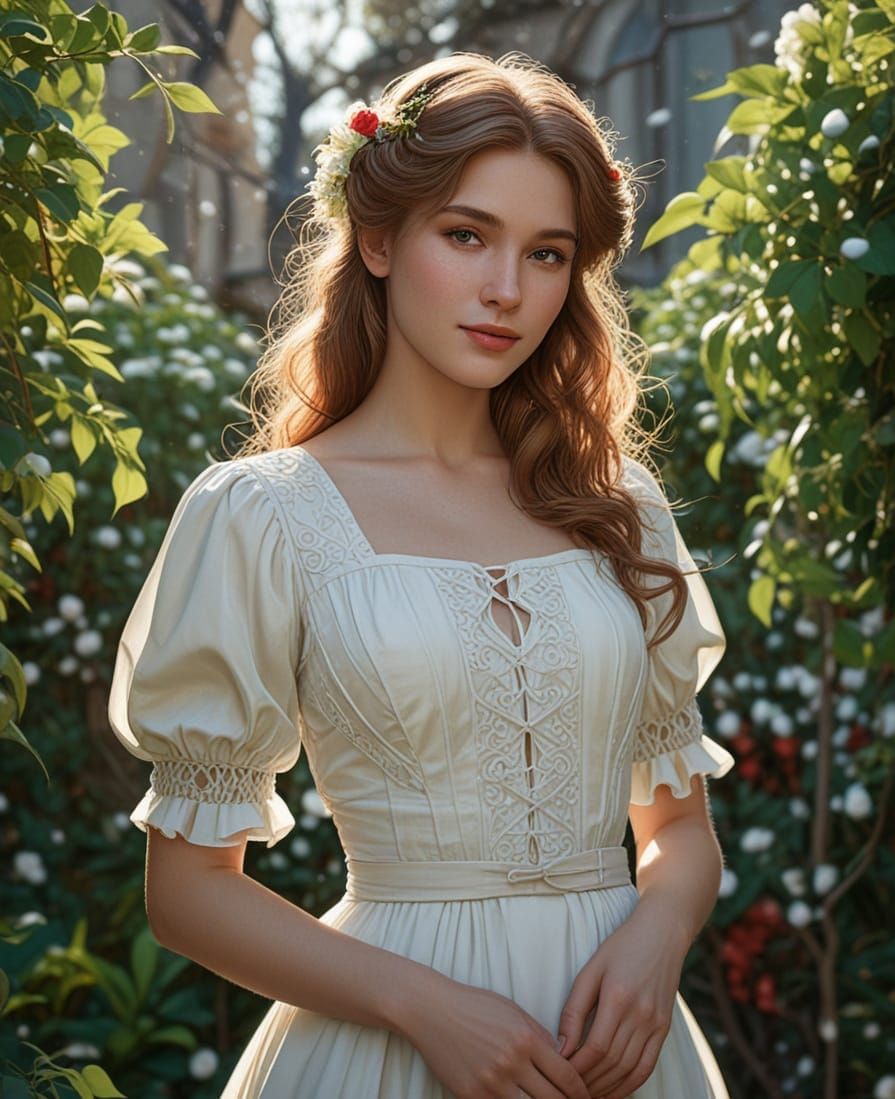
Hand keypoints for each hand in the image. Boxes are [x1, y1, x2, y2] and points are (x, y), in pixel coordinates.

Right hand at [400, 975, 590, 1098]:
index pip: (567, 1075)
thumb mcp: (513, 1012)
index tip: (587, 1097)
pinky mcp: (472, 1096)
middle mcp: (512, 1063)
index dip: (582, 1092)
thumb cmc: (475, 1006)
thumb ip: (539, 1036)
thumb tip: (563, 1059)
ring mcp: (491, 1083)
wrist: (432, 1010)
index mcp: (526, 1039)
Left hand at [554, 904, 688, 1098]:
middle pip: (612, 1063)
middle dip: (588, 1082)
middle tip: (567, 1089)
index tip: (559, 1073)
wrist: (662, 934)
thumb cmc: (620, 948)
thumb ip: (574, 1009)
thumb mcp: (591, 970)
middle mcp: (641, 1014)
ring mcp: (656, 1024)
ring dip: (607, 1088)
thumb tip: (561, 1047)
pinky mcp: (665, 1029)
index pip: (596, 1047)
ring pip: (630, 1071)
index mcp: (618, 997)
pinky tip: (612, 1091)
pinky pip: (647, 1067)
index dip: (576, 1067)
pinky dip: (630, 1085)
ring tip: (585, 1094)